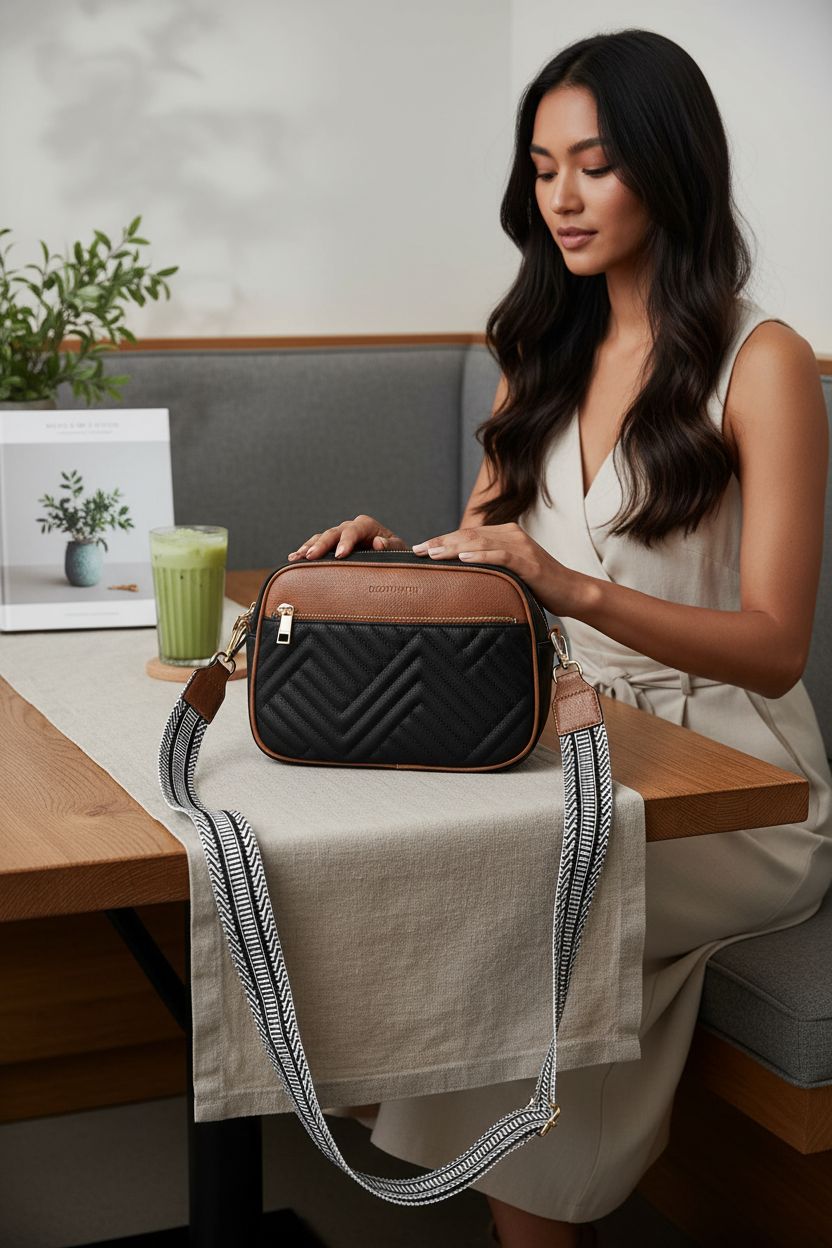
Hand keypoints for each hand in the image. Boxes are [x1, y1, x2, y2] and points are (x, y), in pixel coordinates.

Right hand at [287, 514, 407, 559]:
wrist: (392, 560)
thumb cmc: (396, 555)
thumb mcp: (399, 551)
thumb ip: (391, 546)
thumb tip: (379, 542)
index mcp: (366, 525)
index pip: (353, 530)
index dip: (346, 541)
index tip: (341, 555)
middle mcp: (350, 527)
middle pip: (333, 533)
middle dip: (321, 544)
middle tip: (311, 556)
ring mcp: (339, 536)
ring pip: (321, 538)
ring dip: (308, 547)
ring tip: (297, 558)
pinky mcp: (332, 546)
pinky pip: (316, 545)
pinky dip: (305, 551)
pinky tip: (294, 558)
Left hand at [412, 522, 579, 614]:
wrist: (571, 591)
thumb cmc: (538, 585)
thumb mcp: (508, 572)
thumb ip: (488, 566)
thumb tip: (458, 573)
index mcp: (504, 534)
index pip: (466, 534)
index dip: (442, 540)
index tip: (419, 549)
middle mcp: (511, 535)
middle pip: (469, 535)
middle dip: (441, 542)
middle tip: (418, 550)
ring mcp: (521, 547)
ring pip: (480, 543)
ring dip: (453, 547)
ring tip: (433, 553)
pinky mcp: (529, 562)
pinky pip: (501, 555)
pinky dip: (481, 556)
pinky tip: (464, 558)